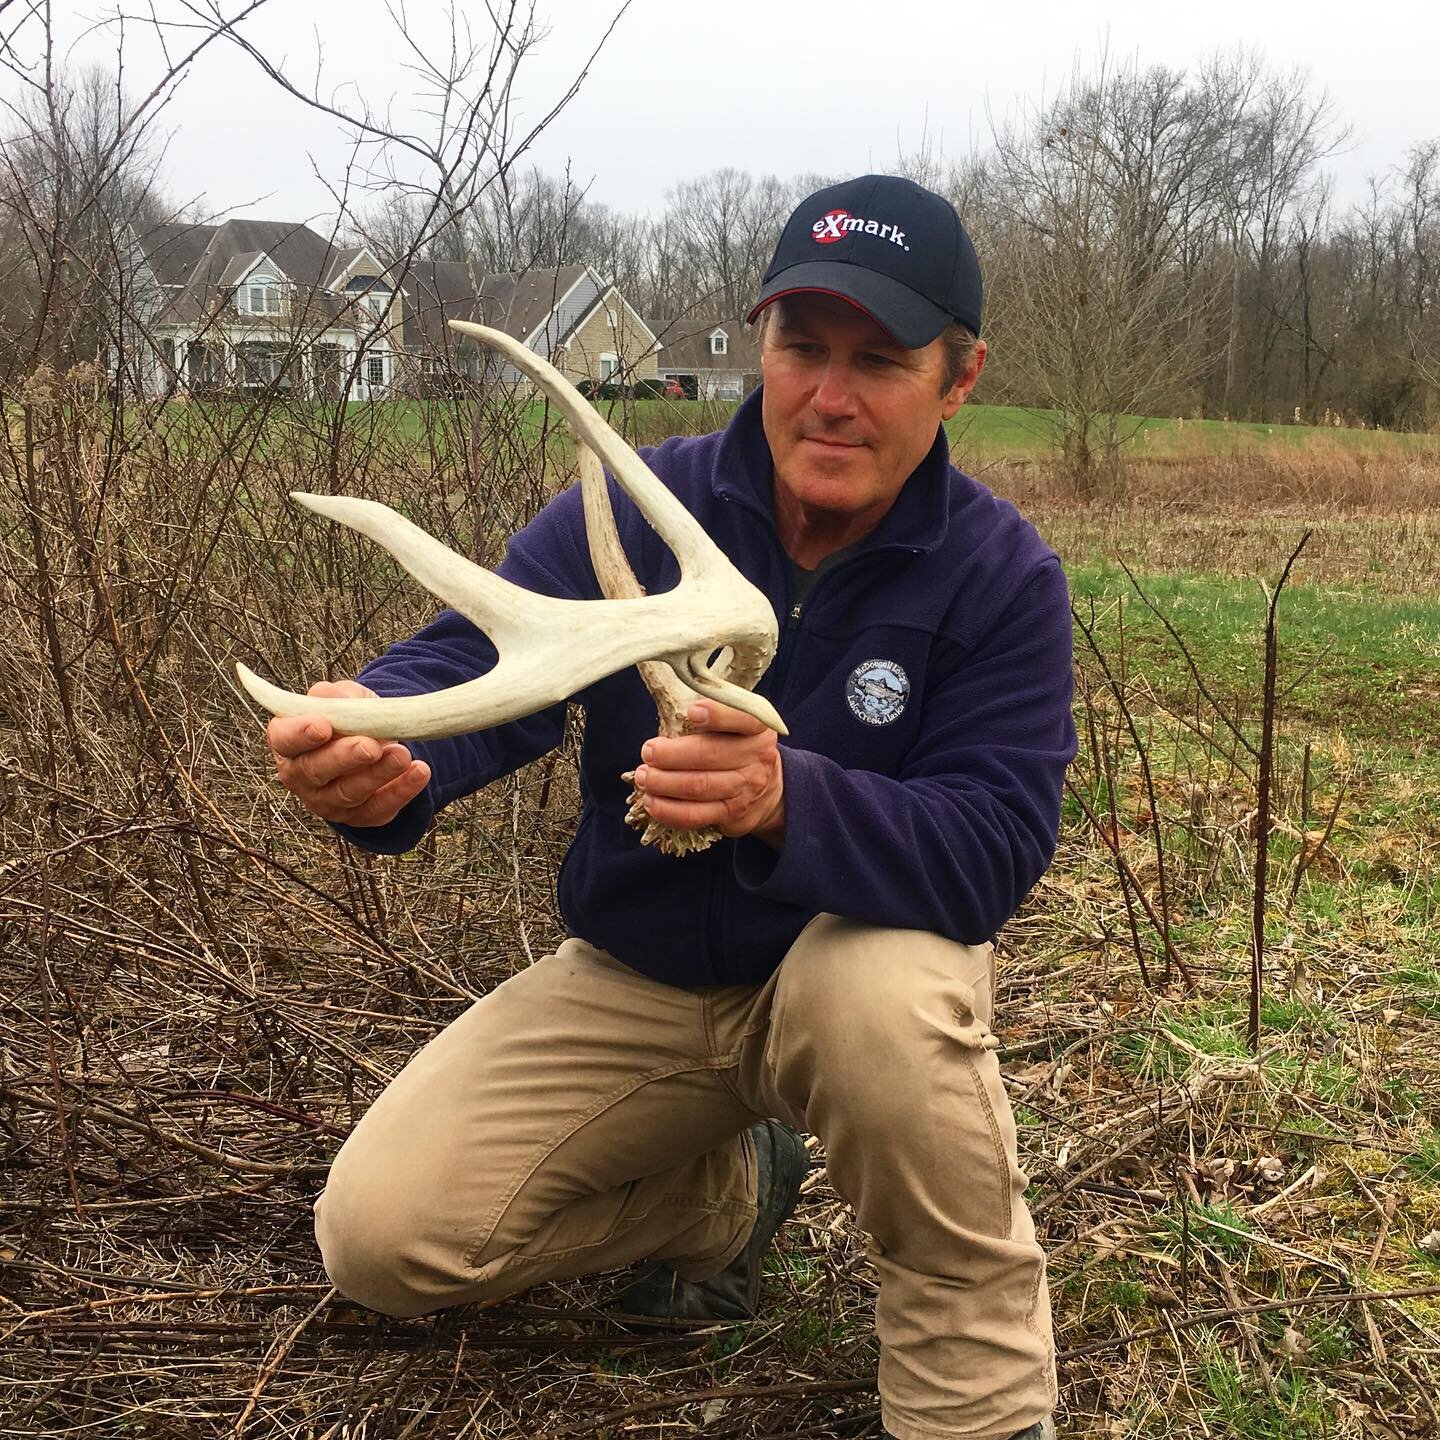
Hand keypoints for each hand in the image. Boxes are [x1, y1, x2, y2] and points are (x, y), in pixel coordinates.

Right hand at [266, 680, 430, 826]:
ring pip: (349, 792)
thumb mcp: (343, 698)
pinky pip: (380, 807)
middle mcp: (303, 776)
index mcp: (289, 742)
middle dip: (345, 757)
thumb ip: (336, 696)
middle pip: (316, 770)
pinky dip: (402, 790)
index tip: (322, 726)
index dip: (300, 734)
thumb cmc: (349, 720)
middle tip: (371, 746)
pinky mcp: (360, 816)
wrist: (375, 743)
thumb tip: (337, 698)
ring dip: (378, 774)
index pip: (285, 739)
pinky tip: (419, 771)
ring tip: (402, 754)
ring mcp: (329, 801)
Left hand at [633, 701, 784, 845]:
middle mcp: (757, 757)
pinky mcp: (731, 814)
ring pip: (699, 786)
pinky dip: (668, 810)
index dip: (718, 715)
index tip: (692, 712)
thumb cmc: (738, 746)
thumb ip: (712, 713)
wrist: (767, 789)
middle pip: (710, 754)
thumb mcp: (736, 723)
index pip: (744, 718)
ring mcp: (745, 788)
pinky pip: (695, 815)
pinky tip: (651, 801)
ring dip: (663, 782)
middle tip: (648, 751)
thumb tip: (668, 708)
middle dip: (671, 754)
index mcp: (758, 728)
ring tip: (644, 776)